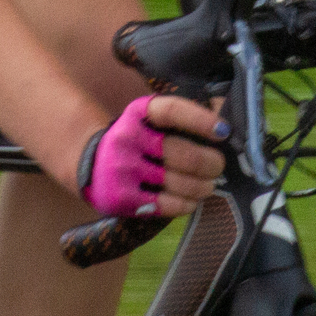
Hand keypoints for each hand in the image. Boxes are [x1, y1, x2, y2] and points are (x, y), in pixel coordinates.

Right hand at [74, 93, 226, 218]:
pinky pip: (165, 204)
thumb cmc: (135, 142)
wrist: (90, 165)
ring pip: (177, 182)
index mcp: (137, 113)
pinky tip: (191, 201)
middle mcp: (128, 138)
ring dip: (202, 186)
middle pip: (181, 153)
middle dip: (209, 162)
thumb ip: (180, 119)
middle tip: (218, 167)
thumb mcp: (147, 121)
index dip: (200, 120)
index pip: (172, 111)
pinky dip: (186, 204)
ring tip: (208, 186)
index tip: (223, 131)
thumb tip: (225, 124)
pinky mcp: (123, 198)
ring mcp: (124, 169)